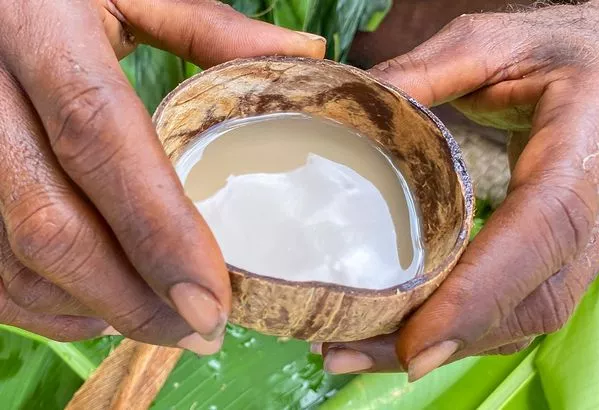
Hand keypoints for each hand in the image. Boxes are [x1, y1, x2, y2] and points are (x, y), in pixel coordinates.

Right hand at [0, 0, 324, 353]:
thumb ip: (208, 28)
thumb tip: (305, 50)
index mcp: (40, 29)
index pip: (99, 137)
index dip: (157, 230)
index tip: (212, 301)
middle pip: (52, 223)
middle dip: (133, 297)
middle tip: (200, 329)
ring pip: (15, 259)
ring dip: (95, 308)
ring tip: (161, 320)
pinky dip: (46, 305)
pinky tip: (97, 306)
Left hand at [313, 0, 598, 378]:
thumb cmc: (560, 50)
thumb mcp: (491, 42)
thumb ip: (424, 71)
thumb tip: (349, 109)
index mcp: (584, 144)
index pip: (542, 229)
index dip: (481, 292)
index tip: (414, 345)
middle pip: (532, 298)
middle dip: (443, 338)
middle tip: (346, 352)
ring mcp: (591, 239)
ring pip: (527, 316)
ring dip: (445, 344)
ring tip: (356, 350)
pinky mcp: (567, 253)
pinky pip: (522, 305)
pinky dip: (464, 328)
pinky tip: (405, 331)